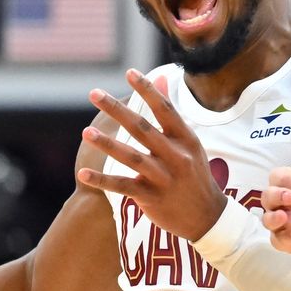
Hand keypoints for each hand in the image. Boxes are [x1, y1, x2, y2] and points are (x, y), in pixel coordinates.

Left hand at [77, 70, 228, 241]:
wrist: (207, 217)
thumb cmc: (194, 174)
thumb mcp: (190, 143)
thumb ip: (171, 113)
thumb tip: (162, 77)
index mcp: (186, 140)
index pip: (165, 110)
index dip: (147, 90)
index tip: (129, 72)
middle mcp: (177, 157)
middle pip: (143, 129)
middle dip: (117, 110)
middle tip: (94, 94)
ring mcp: (164, 178)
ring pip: (132, 157)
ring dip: (108, 144)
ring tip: (87, 132)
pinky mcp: (152, 198)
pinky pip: (124, 187)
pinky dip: (103, 181)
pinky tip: (83, 175)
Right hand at [261, 167, 290, 257]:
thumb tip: (288, 195)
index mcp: (288, 186)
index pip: (276, 178)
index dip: (288, 182)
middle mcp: (282, 204)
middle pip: (267, 198)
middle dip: (277, 196)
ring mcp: (282, 223)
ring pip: (266, 220)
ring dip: (274, 217)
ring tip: (285, 217)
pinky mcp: (286, 241)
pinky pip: (277, 240)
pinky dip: (285, 236)